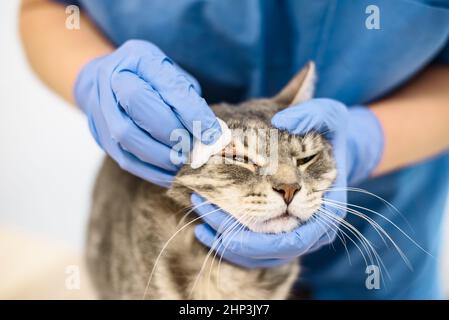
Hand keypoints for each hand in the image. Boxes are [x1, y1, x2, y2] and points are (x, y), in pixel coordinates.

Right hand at [74, 40, 221, 186]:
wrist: (103, 83)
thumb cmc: (150, 79)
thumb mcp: (173, 76)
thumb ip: (190, 100)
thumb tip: (213, 133)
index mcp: (139, 58)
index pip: (167, 86)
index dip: (193, 113)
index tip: (214, 134)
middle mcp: (113, 79)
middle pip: (140, 106)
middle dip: (174, 132)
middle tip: (198, 148)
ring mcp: (102, 109)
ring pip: (129, 136)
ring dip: (163, 155)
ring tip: (188, 162)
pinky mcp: (102, 137)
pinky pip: (126, 159)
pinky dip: (154, 172)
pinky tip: (174, 175)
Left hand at [193, 99, 383, 267]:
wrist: (333, 153)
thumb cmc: (330, 135)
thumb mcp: (329, 116)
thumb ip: (312, 115)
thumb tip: (283, 121)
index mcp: (326, 210)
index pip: (292, 238)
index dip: (258, 231)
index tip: (226, 213)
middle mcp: (312, 232)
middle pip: (268, 250)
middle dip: (232, 233)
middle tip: (201, 205)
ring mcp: (296, 237)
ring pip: (257, 256)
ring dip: (225, 239)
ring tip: (199, 217)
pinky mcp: (281, 237)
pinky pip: (252, 254)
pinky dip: (228, 244)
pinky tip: (204, 229)